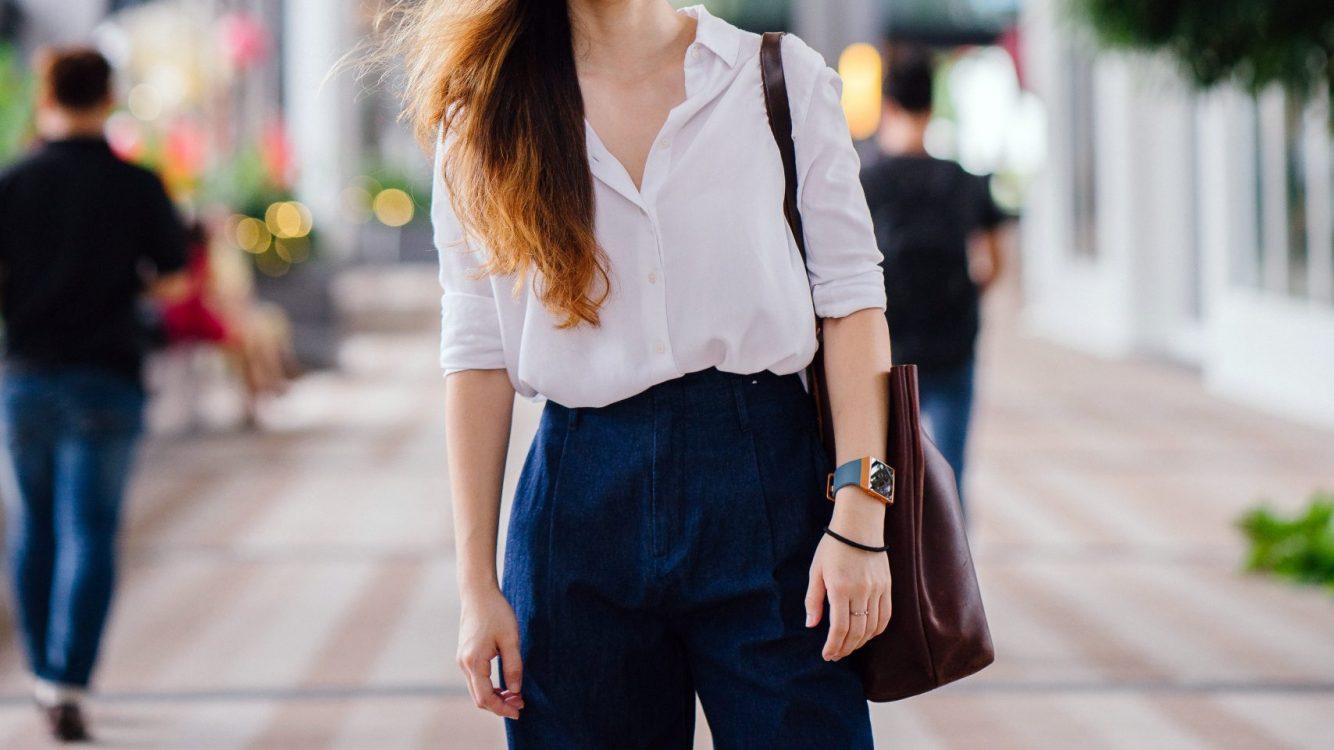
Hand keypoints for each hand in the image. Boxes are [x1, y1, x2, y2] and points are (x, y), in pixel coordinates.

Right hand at [457, 585, 524, 718]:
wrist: (478, 592)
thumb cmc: (496, 612)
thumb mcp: (510, 639)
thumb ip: (513, 666)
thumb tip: (515, 690)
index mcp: (473, 662)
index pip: (485, 698)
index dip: (502, 708)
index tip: (519, 711)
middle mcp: (464, 664)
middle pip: (479, 698)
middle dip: (500, 705)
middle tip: (521, 703)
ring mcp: (462, 660)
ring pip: (477, 690)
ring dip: (495, 696)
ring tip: (516, 694)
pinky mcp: (465, 655)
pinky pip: (476, 679)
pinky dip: (489, 687)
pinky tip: (504, 684)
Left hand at [804, 497, 891, 660]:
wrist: (859, 525)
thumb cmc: (833, 546)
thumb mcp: (816, 571)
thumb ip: (813, 600)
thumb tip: (811, 625)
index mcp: (840, 588)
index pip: (839, 628)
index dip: (833, 646)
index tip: (827, 655)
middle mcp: (861, 591)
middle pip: (857, 632)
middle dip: (845, 648)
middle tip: (836, 655)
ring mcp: (877, 589)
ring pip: (872, 627)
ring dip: (860, 642)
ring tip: (848, 647)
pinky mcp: (887, 586)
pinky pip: (885, 616)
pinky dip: (876, 630)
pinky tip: (866, 635)